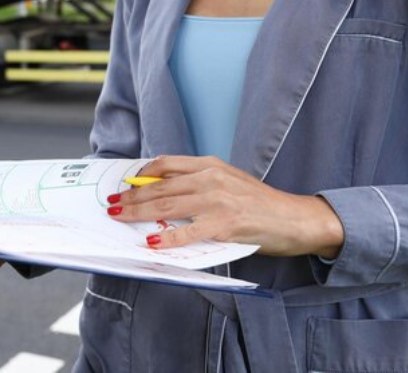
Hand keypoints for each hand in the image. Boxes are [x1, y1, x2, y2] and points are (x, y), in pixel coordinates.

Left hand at [107, 156, 343, 257]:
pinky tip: (152, 243)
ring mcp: (217, 202)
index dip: (140, 175)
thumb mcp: (227, 182)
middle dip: (131, 197)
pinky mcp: (225, 225)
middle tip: (110, 204)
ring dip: (138, 213)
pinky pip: (189, 233)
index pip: (165, 165)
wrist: (296, 218)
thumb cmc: (260, 204)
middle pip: (160, 187)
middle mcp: (211, 178)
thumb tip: (161, 193)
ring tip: (119, 218)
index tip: (122, 184)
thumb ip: (197, 184)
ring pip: (167, 207)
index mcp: (210, 165)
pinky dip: (168, 238)